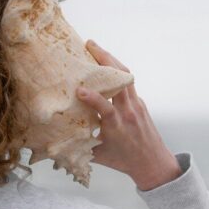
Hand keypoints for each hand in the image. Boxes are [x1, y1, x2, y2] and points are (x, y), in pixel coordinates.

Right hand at [76, 40, 181, 190]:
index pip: (106, 109)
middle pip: (121, 80)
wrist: (154, 163)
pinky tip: (105, 65)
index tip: (79, 90)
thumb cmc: (125, 161)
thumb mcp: (99, 156)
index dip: (93, 98)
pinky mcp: (140, 103)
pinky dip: (116, 71)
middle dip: (105, 59)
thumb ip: (79, 146)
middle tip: (88, 45)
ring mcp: (137, 105)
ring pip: (126, 76)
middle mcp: (128, 112)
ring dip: (111, 59)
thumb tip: (54, 140)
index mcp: (117, 126)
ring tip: (95, 48)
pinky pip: (128, 82)